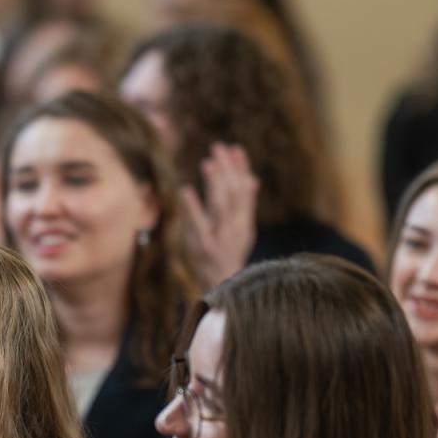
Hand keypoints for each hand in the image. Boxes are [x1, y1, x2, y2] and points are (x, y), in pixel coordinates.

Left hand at [182, 143, 258, 287]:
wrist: (224, 290)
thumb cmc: (228, 258)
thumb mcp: (240, 232)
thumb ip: (245, 206)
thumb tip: (252, 179)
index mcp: (244, 224)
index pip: (245, 191)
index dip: (241, 170)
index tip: (235, 149)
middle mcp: (235, 229)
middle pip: (233, 195)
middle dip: (227, 170)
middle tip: (217, 148)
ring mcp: (221, 238)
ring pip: (221, 206)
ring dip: (214, 183)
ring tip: (208, 163)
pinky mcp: (204, 247)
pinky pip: (199, 225)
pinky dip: (193, 207)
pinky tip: (185, 190)